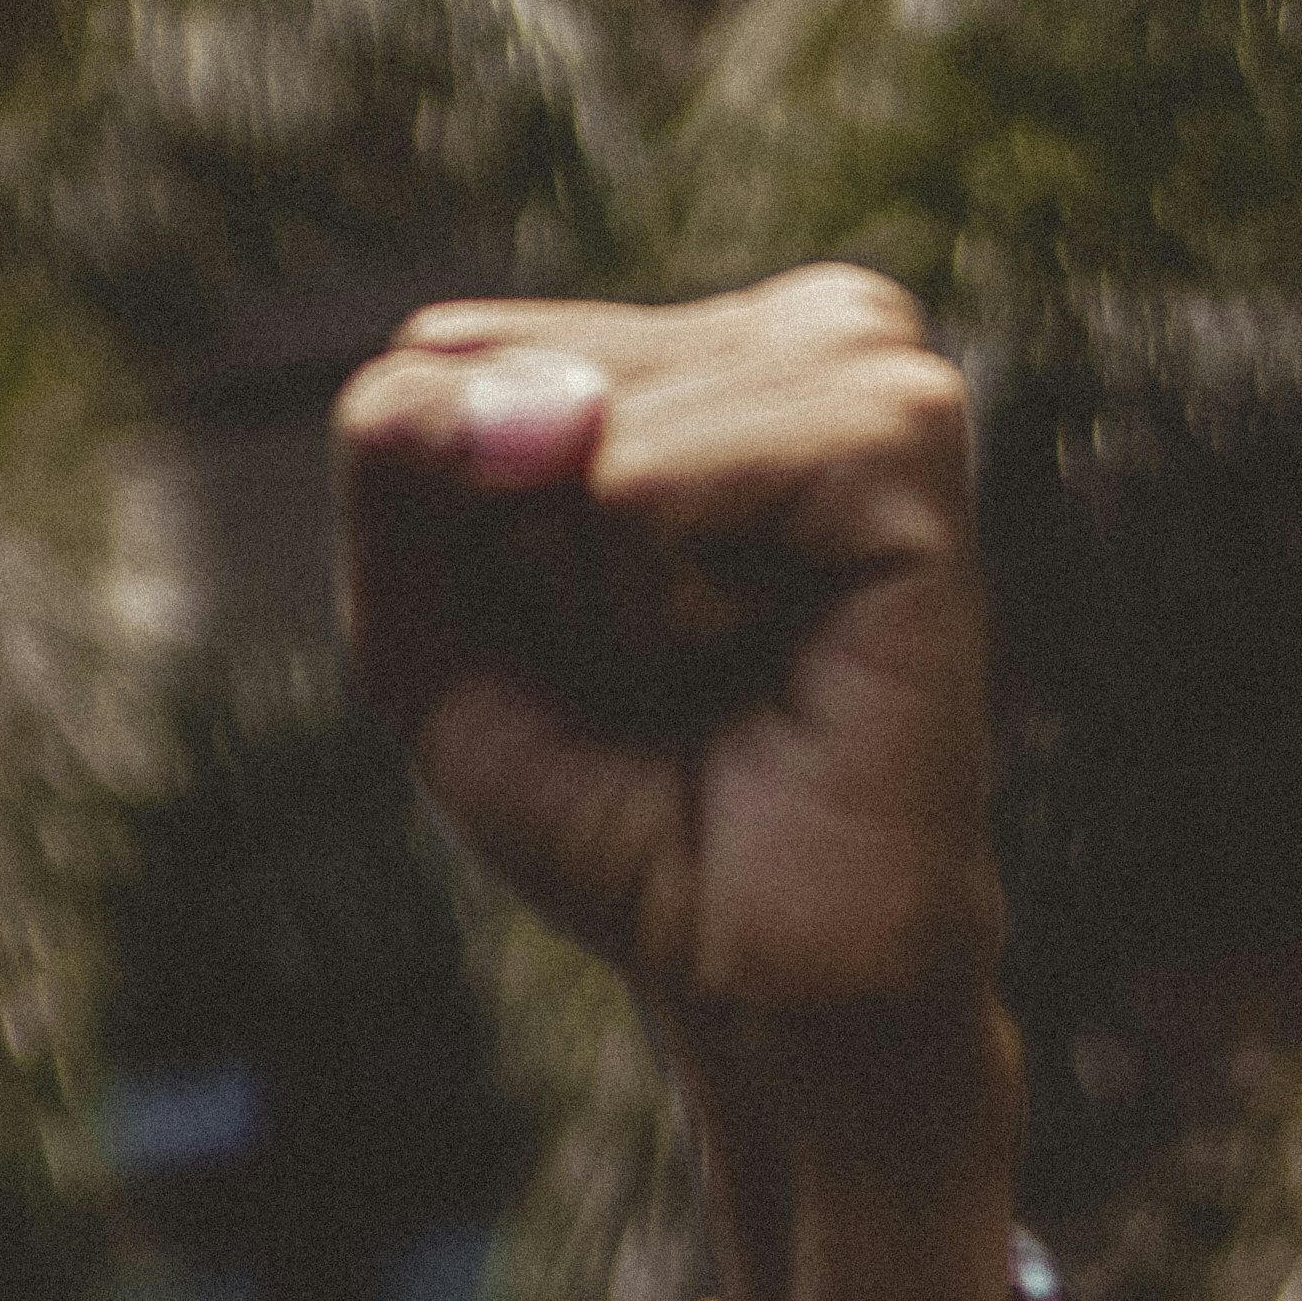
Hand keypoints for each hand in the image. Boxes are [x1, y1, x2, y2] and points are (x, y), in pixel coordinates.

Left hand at [337, 271, 1017, 1300]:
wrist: (756, 970)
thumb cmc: (617, 811)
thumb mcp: (430, 641)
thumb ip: (400, 468)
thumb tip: (530, 393)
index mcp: (694, 351)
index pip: (448, 359)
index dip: (458, 546)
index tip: (576, 650)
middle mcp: (792, 330)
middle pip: (508, 384)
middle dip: (529, 572)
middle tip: (656, 675)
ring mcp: (865, 367)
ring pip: (585, 424)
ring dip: (603, 598)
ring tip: (716, 666)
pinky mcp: (901, 437)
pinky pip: (647, 480)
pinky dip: (654, 604)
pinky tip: (764, 654)